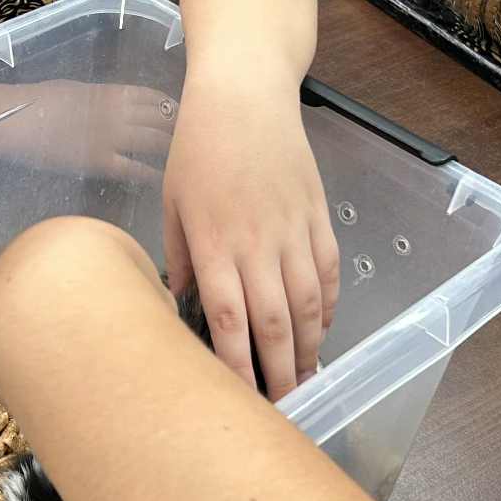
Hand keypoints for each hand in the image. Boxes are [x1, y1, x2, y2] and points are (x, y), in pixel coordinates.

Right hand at [0, 81, 176, 182]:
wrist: (18, 119)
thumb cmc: (40, 100)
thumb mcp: (78, 89)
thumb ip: (102, 97)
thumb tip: (117, 103)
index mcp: (112, 92)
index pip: (155, 98)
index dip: (172, 107)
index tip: (183, 114)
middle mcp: (119, 112)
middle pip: (162, 120)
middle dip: (180, 129)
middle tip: (193, 139)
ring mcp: (111, 137)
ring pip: (155, 142)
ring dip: (173, 149)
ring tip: (185, 158)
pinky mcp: (100, 162)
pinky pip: (135, 168)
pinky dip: (152, 173)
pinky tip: (164, 179)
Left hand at [162, 76, 339, 399]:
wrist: (245, 95)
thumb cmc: (198, 146)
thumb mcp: (172, 200)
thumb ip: (178, 254)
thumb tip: (177, 298)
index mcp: (214, 244)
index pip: (228, 320)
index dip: (235, 365)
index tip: (236, 398)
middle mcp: (257, 244)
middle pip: (273, 323)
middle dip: (278, 372)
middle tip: (281, 406)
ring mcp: (293, 231)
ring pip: (307, 304)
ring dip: (307, 348)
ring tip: (304, 379)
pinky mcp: (318, 216)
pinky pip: (328, 272)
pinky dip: (328, 308)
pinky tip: (320, 330)